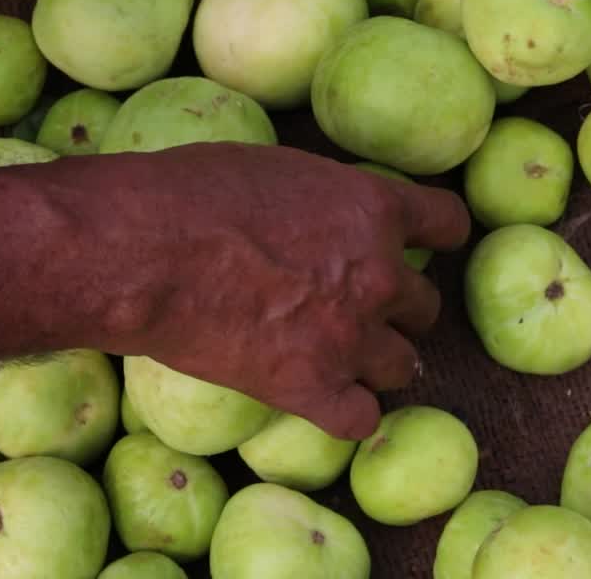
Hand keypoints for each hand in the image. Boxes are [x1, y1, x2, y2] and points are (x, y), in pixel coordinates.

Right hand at [81, 142, 471, 439]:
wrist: (143, 253)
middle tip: (356, 306)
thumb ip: (323, 198)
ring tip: (344, 357)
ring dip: (377, 360)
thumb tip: (323, 212)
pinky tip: (326, 401)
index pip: (447, 223)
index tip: (422, 244)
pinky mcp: (312, 389)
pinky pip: (362, 420)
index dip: (434, 236)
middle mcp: (378, 275)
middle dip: (395, 306)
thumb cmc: (191, 194)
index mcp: (374, 210)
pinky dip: (348, 413)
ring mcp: (350, 337)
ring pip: (403, 364)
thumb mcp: (278, 169)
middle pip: (424, 304)